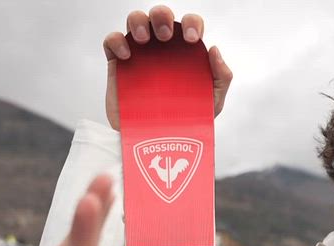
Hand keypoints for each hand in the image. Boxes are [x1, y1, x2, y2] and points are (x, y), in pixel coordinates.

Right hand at [103, 5, 232, 129]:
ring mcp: (139, 53)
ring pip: (135, 19)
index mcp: (185, 51)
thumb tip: (214, 49)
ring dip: (139, 21)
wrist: (155, 142)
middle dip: (162, 16)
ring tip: (144, 41)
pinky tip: (126, 56)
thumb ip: (221, 78)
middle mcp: (162, 47)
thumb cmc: (186, 121)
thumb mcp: (212, 102)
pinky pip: (112, 41)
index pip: (190, 23)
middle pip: (160, 14)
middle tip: (166, 37)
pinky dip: (116, 41)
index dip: (191, 22)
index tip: (192, 39)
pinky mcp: (118, 64)